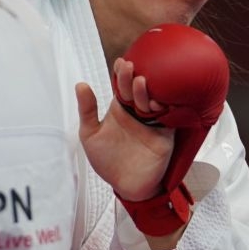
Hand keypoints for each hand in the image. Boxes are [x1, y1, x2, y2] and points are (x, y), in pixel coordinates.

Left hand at [74, 58, 173, 202]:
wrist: (126, 186)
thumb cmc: (107, 162)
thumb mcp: (90, 135)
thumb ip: (87, 110)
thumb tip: (80, 84)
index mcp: (119, 110)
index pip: (121, 87)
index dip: (121, 74)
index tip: (120, 63)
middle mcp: (136, 113)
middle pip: (136, 90)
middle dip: (132, 78)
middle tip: (129, 67)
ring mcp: (151, 122)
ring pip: (152, 101)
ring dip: (147, 92)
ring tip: (140, 83)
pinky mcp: (164, 134)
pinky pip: (168, 118)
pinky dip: (164, 108)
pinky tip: (156, 102)